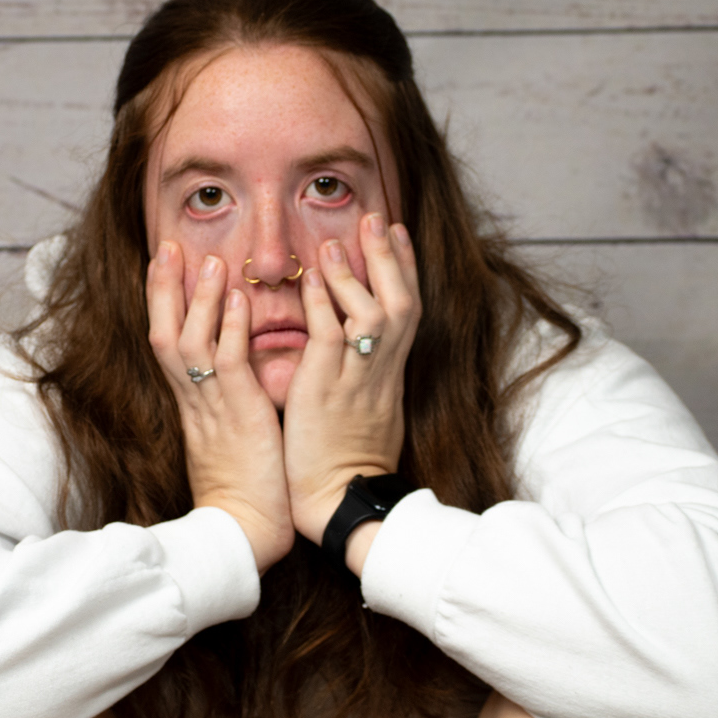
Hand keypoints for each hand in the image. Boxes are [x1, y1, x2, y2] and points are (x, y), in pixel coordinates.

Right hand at [147, 242, 293, 572]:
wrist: (241, 530)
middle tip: (167, 245)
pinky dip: (230, 329)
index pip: (166, 343)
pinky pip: (228, 364)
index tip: (163, 266)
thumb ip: (227, 401)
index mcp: (189, 404)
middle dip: (162, 289)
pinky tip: (238, 299)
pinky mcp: (238, 416)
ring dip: (198, 299)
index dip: (162, 304)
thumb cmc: (243, 490)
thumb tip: (239, 375)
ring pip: (189, 341)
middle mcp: (192, 400)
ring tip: (208, 258)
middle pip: (162, 332)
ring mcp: (211, 406)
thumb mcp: (228, 436)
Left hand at [283, 214, 419, 552]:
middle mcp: (380, 371)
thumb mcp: (366, 409)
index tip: (397, 231)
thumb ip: (363, 372)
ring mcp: (356, 380)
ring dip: (354, 275)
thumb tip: (353, 343)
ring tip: (337, 240)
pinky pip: (331, 340)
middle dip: (391, 258)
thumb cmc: (347, 460)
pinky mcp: (327, 392)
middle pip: (401, 302)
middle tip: (377, 217)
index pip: (407, 310)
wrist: (344, 501)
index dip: (405, 269)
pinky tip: (310, 279)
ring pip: (372, 315)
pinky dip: (322, 306)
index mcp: (389, 374)